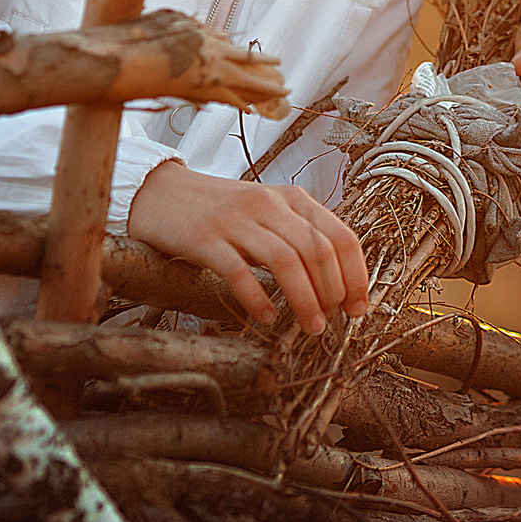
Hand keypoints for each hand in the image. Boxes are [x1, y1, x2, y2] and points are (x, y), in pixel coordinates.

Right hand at [124, 161, 371, 334]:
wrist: (161, 193)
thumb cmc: (221, 211)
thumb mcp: (267, 213)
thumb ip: (298, 235)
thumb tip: (337, 281)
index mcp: (291, 197)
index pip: (340, 234)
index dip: (356, 274)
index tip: (359, 306)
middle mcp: (268, 203)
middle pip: (317, 248)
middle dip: (334, 290)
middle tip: (335, 321)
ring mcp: (235, 220)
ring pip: (284, 260)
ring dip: (305, 299)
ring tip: (312, 328)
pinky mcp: (204, 238)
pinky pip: (238, 271)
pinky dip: (258, 299)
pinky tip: (267, 318)